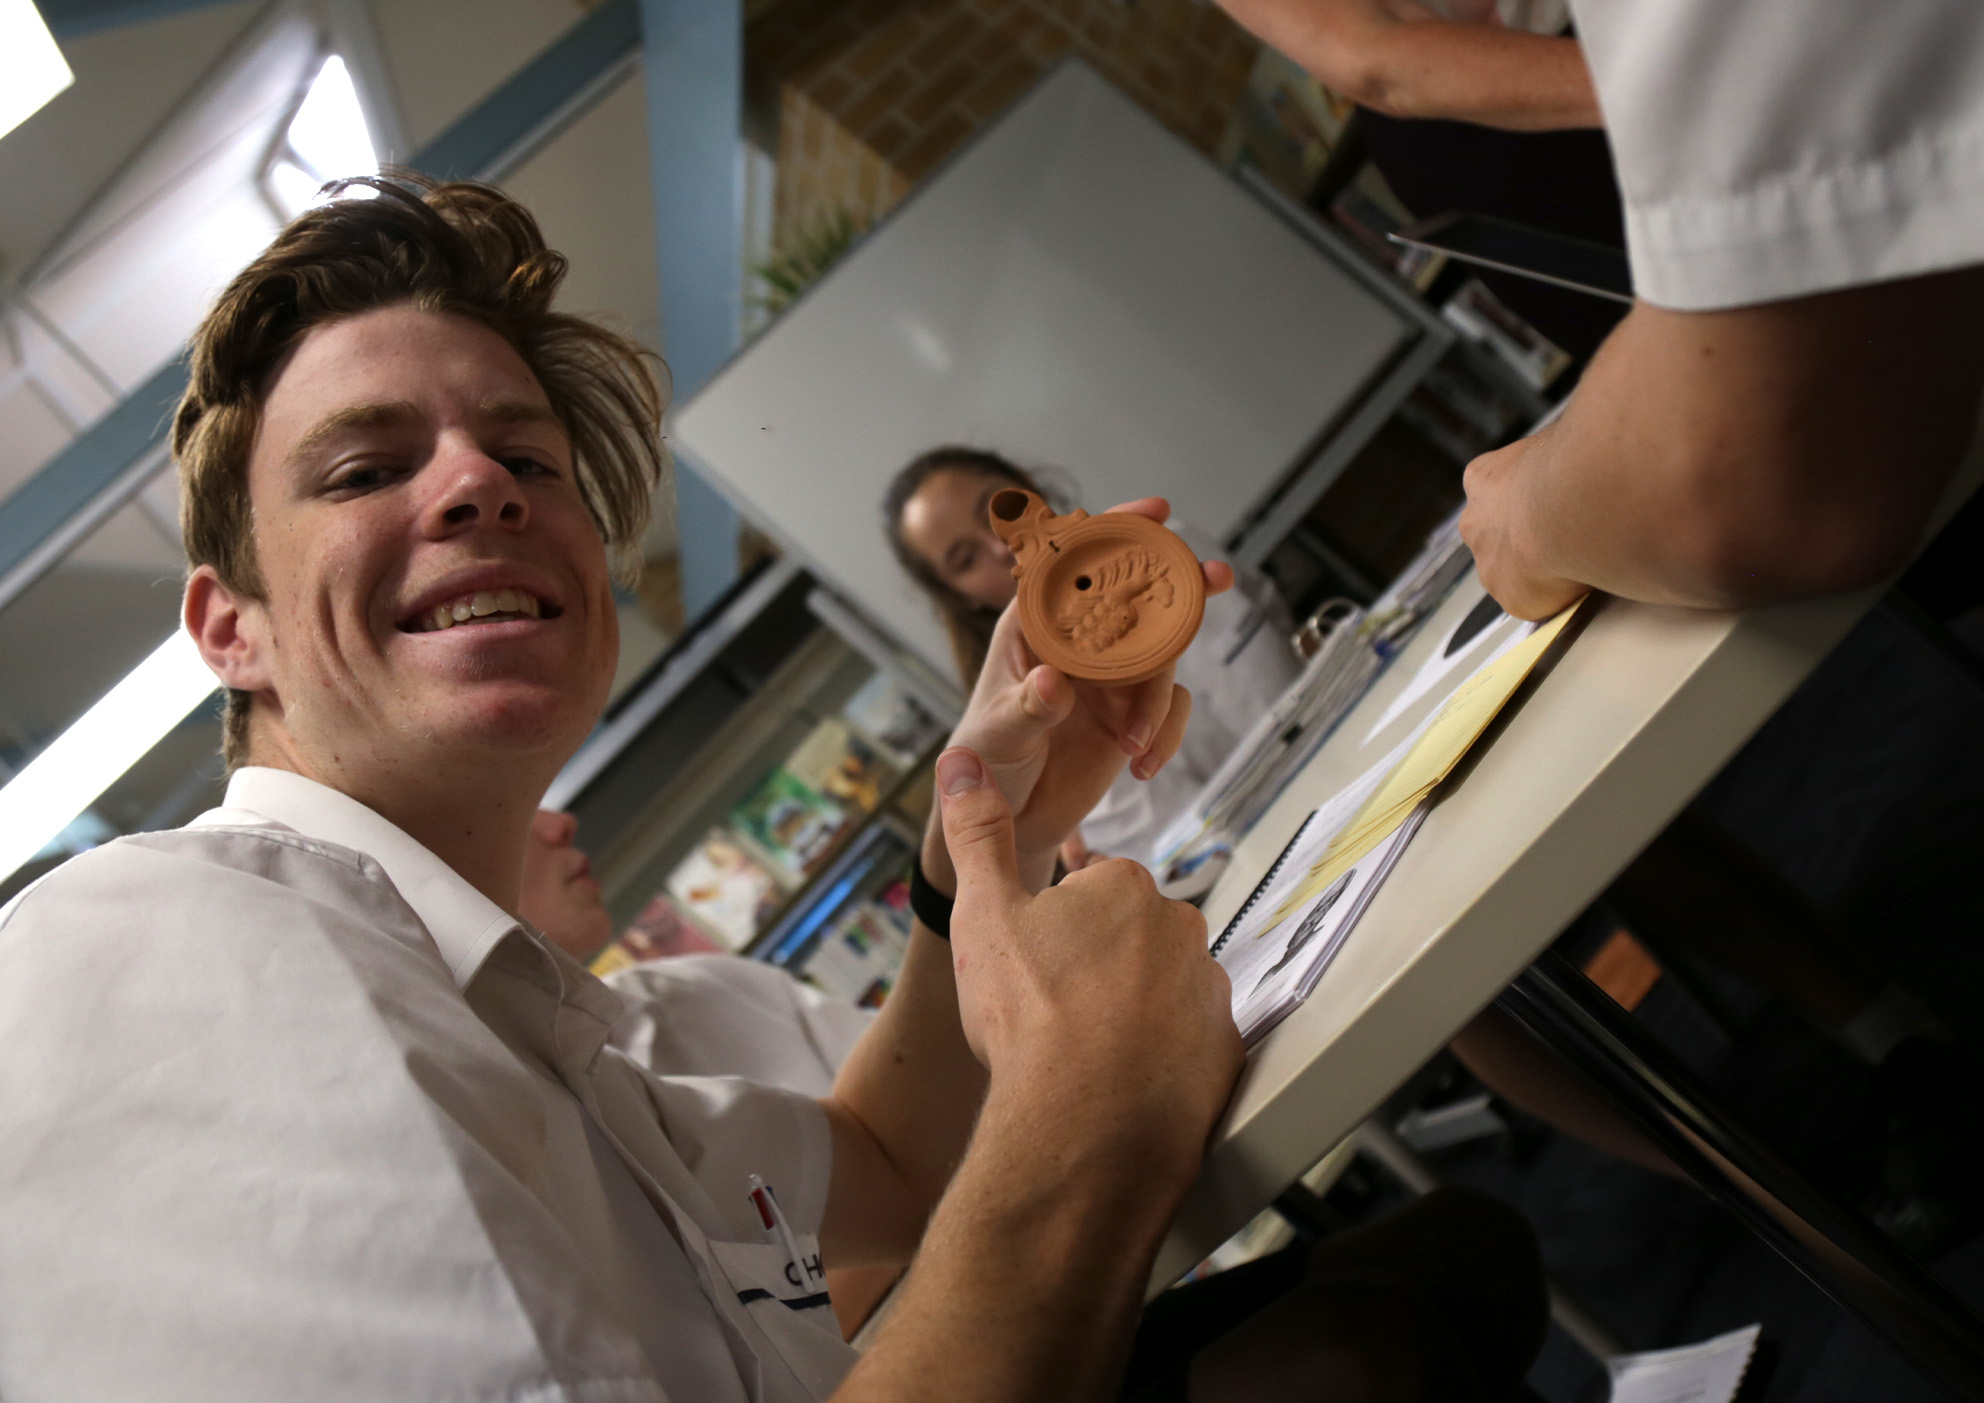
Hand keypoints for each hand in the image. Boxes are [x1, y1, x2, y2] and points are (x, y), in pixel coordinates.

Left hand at [937, 497, 1230, 888]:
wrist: (1008, 821)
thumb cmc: (985, 761)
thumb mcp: (997, 732)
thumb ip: (1026, 707)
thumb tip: (1054, 684)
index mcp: (1035, 625)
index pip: (1075, 565)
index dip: (1115, 531)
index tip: (1156, 513)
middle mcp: (1077, 643)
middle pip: (1136, 599)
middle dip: (1178, 585)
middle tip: (1216, 575)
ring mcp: (1109, 679)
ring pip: (1161, 658)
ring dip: (1159, 700)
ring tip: (1136, 741)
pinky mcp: (1132, 715)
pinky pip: (1170, 711)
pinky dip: (1165, 735)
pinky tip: (1141, 764)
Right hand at [937, 747, 1242, 1164]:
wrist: (1083, 1123)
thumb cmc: (1031, 1017)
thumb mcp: (984, 912)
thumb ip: (977, 833)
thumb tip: (961, 761)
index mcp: (1124, 888)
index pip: (1092, 883)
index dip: (1055, 917)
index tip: (1034, 954)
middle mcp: (1180, 929)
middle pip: (1131, 935)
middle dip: (1096, 959)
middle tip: (1051, 1003)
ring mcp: (1208, 991)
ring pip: (1161, 986)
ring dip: (1130, 1005)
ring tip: (1081, 1046)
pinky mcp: (1222, 1050)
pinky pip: (1187, 1041)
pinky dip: (1159, 1053)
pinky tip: (1119, 1076)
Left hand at [1461, 435, 1586, 618]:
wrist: (1574, 502)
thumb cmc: (1575, 460)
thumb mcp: (1561, 441)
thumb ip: (1559, 456)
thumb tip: (1583, 449)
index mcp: (1483, 478)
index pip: (1499, 493)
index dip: (1530, 498)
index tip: (1557, 501)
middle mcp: (1475, 522)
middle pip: (1499, 536)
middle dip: (1529, 539)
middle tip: (1570, 537)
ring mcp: (1488, 565)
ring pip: (1513, 573)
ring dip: (1541, 570)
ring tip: (1582, 559)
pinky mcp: (1512, 598)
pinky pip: (1535, 601)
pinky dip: (1559, 595)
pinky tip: (1584, 580)